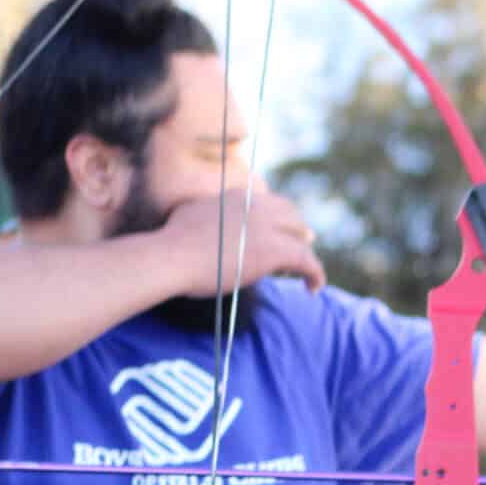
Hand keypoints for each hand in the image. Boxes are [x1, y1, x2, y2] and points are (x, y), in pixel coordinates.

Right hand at [156, 186, 327, 294]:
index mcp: (236, 197)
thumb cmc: (170, 243)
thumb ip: (204, 213)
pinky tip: (314, 287)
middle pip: (290, 215)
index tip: (280, 227)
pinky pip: (306, 261)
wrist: (171, 256)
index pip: (267, 202)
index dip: (278, 216)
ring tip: (311, 273)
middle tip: (306, 241)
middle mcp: (256, 206)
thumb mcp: (188, 215)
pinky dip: (314, 274)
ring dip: (307, 254)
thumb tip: (196, 218)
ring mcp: (266, 227)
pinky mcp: (274, 251)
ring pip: (300, 239)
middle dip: (298, 229)